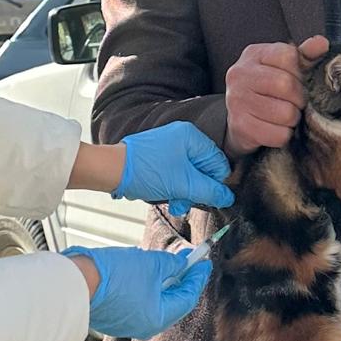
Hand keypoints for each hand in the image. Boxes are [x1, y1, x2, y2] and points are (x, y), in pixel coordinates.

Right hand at [66, 245, 211, 339]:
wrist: (75, 283)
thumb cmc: (114, 276)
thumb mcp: (150, 264)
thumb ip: (172, 264)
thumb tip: (183, 262)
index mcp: (158, 318)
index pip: (187, 298)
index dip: (196, 277)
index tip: (204, 262)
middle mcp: (144, 326)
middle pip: (170, 301)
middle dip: (178, 279)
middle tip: (187, 260)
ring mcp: (126, 323)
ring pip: (152, 300)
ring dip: (160, 281)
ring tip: (163, 262)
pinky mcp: (112, 315)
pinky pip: (135, 300)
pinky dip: (142, 286)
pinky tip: (139, 270)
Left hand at [114, 122, 232, 216]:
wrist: (113, 170)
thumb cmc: (147, 171)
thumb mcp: (184, 184)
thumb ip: (210, 191)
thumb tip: (228, 197)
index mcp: (192, 136)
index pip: (218, 162)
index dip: (216, 183)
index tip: (209, 198)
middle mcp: (182, 137)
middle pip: (204, 170)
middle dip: (197, 190)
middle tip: (186, 202)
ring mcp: (170, 147)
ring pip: (190, 175)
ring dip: (185, 193)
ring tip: (175, 203)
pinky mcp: (160, 157)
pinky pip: (177, 174)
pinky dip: (175, 188)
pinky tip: (168, 198)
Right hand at [223, 36, 329, 157]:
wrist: (242, 117)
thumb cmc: (270, 88)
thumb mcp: (287, 67)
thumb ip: (305, 55)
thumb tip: (322, 43)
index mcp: (253, 54)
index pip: (288, 56)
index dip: (300, 72)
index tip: (297, 80)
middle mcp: (239, 74)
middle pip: (286, 85)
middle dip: (299, 98)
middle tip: (295, 102)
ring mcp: (236, 100)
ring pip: (286, 113)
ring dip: (293, 118)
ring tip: (285, 115)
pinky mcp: (239, 126)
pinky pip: (279, 135)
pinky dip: (284, 135)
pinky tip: (276, 128)